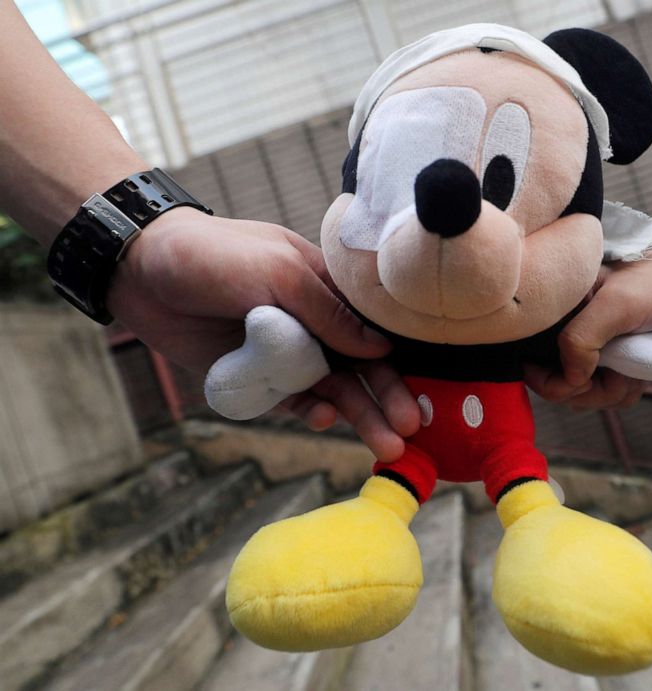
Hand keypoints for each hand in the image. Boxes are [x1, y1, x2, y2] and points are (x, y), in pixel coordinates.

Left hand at [107, 208, 419, 459]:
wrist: (140, 270)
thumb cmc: (214, 256)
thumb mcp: (278, 272)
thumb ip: (328, 311)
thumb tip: (382, 348)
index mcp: (328, 288)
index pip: (376, 328)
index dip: (402, 360)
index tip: (427, 392)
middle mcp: (315, 323)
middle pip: (362, 366)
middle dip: (386, 398)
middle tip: (409, 431)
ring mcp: (288, 353)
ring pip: (334, 389)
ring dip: (359, 415)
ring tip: (385, 446)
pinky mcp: (259, 378)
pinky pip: (293, 402)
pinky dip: (310, 412)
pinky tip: (323, 419)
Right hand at [526, 246, 651, 408]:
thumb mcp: (615, 306)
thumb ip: (581, 340)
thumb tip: (570, 379)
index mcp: (553, 313)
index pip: (532, 364)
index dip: (558, 382)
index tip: (587, 377)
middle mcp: (563, 333)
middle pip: (560, 390)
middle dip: (596, 388)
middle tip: (622, 366)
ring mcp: (585, 352)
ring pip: (585, 398)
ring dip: (616, 389)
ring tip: (637, 360)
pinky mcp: (606, 366)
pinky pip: (607, 397)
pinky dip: (628, 389)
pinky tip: (642, 366)